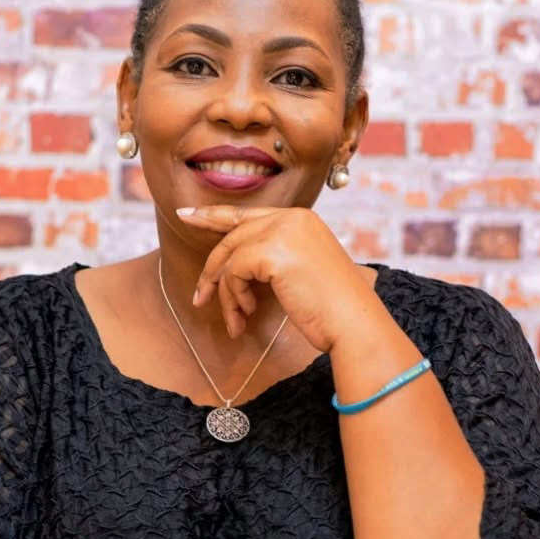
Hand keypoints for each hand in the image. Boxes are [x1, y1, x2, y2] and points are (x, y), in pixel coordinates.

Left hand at [178, 205, 366, 351]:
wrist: (353, 324)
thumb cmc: (331, 309)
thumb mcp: (300, 273)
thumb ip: (270, 259)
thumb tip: (232, 266)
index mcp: (301, 218)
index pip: (247, 215)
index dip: (213, 216)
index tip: (185, 217)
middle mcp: (291, 217)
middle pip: (233, 236)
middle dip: (212, 270)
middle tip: (199, 298)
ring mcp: (282, 231)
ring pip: (230, 257)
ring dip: (226, 294)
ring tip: (236, 320)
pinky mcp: (271, 251)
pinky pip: (233, 272)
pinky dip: (233, 298)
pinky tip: (247, 315)